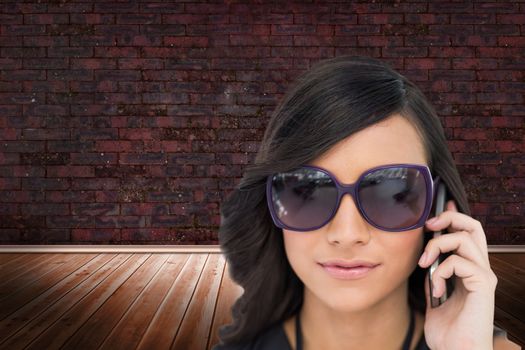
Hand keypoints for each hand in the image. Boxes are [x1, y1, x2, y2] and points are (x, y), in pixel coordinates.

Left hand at [418, 200, 497, 349]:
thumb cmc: (447, 333)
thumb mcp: (434, 297)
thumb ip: (433, 277)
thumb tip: (425, 259)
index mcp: (468, 270)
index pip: (466, 233)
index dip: (453, 216)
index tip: (436, 209)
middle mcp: (479, 269)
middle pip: (473, 226)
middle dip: (449, 217)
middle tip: (428, 225)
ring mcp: (483, 277)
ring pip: (464, 238)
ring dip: (438, 245)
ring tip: (424, 263)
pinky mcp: (483, 286)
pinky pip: (460, 262)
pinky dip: (441, 271)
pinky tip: (435, 289)